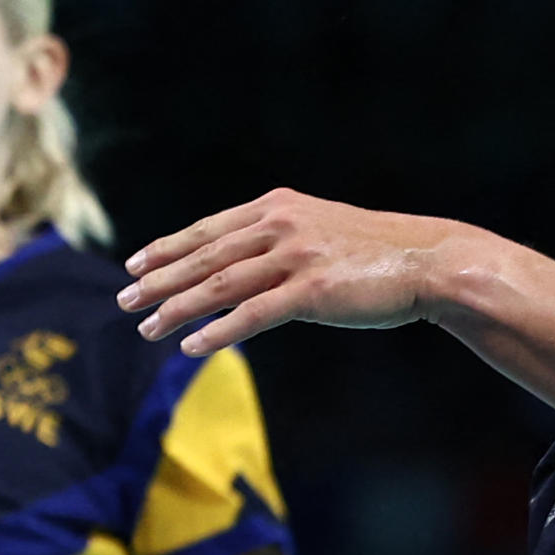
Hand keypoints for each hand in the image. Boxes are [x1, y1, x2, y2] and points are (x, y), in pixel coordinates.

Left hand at [120, 190, 492, 355]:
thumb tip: (240, 261)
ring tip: (147, 328)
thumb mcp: (320, 231)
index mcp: (278, 206)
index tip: (134, 264)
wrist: (430, 261)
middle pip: (204, 256)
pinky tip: (190, 348)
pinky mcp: (311, 292)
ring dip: (177, 309)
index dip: (167, 248)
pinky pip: (251, 316)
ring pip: (219, 285)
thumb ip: (279, 239)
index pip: (208, 229)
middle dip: (158, 279)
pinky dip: (216, 332)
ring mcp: (295, 257)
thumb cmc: (375, 254)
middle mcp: (280, 225)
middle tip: (124, 299)